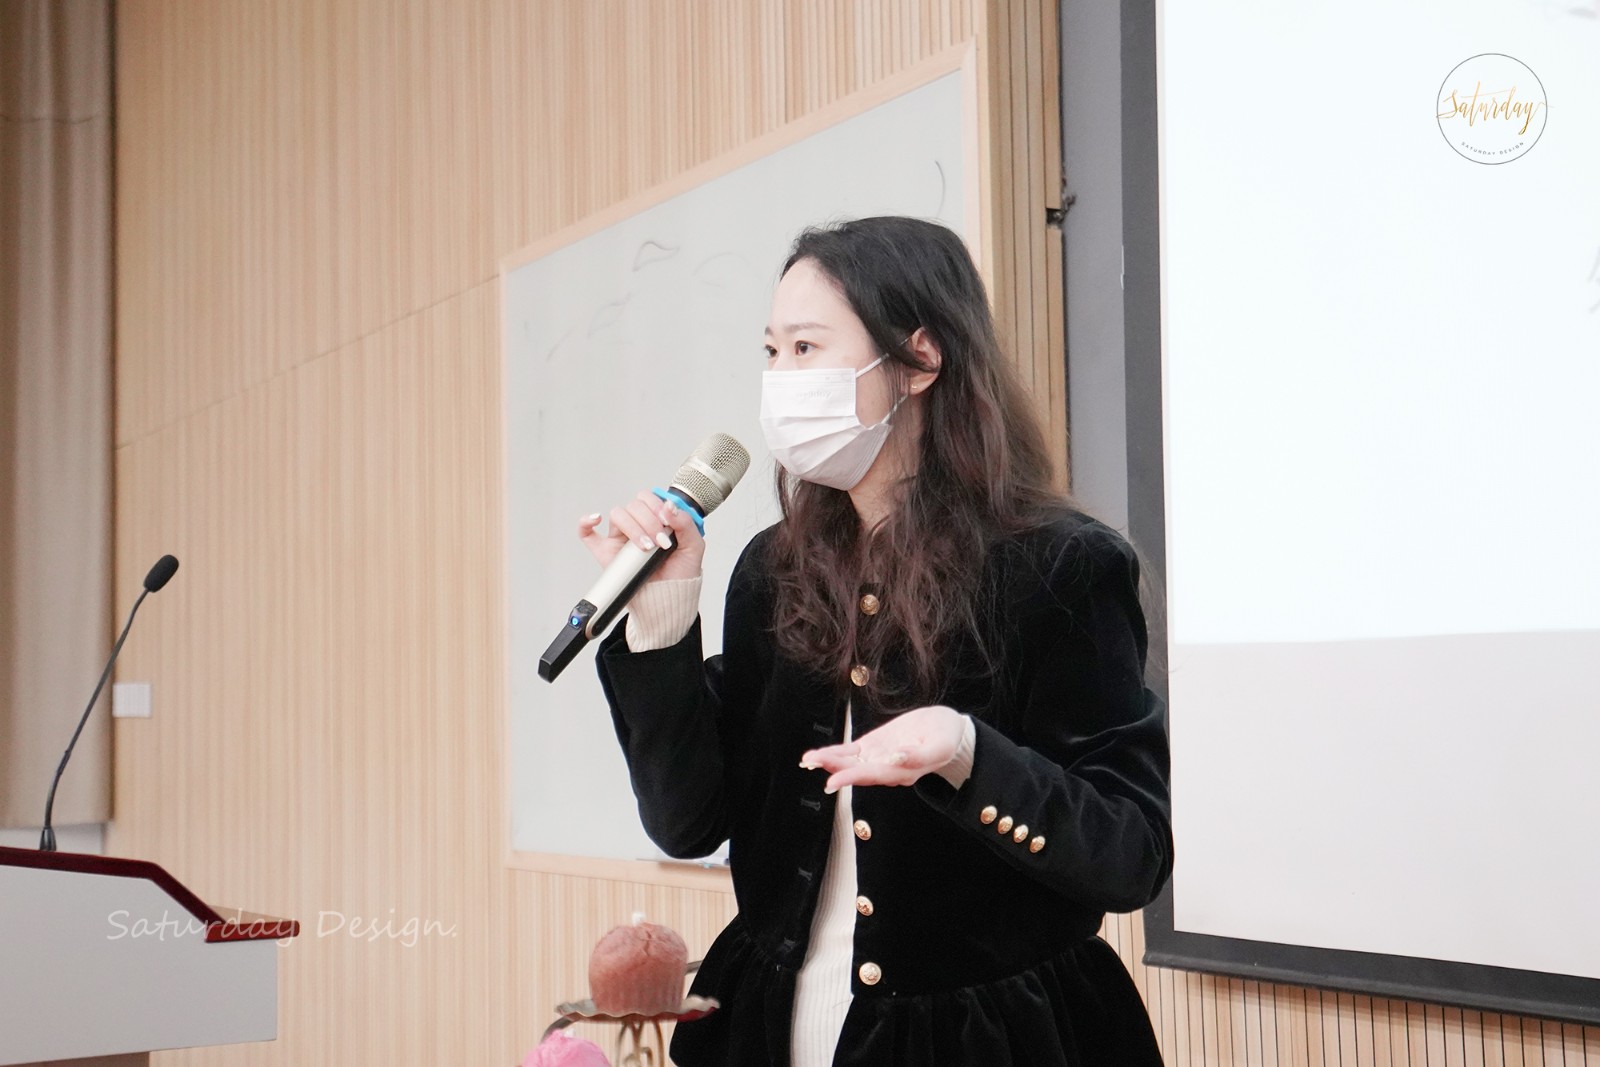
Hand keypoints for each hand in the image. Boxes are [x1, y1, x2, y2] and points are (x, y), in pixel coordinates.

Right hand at [577, 489, 704, 582]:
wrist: (669, 600)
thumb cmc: (680, 573)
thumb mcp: (693, 547)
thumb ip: (686, 524)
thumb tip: (669, 507)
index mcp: (656, 519)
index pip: (649, 498)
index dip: (656, 506)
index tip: (667, 522)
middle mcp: (637, 525)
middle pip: (633, 506)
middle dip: (648, 521)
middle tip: (660, 542)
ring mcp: (620, 538)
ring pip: (617, 515)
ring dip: (632, 527)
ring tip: (645, 547)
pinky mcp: (606, 553)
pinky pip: (587, 534)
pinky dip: (585, 523)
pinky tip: (596, 519)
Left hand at [800, 705, 966, 794]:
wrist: (946, 729)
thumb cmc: (945, 737)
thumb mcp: (940, 745)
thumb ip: (920, 755)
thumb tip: (897, 757)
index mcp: (902, 772)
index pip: (873, 775)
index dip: (853, 776)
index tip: (835, 778)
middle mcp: (886, 769)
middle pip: (856, 771)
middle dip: (833, 768)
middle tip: (811, 764)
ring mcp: (877, 758)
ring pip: (849, 763)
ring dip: (828, 761)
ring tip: (808, 759)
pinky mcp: (873, 746)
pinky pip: (850, 752)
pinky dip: (833, 752)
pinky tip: (817, 755)